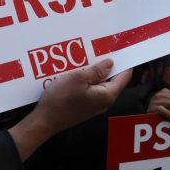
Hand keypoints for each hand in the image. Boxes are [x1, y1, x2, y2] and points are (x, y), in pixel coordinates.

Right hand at [9, 59, 130, 159]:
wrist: (44, 121)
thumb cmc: (62, 98)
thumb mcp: (79, 78)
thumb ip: (97, 70)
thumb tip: (111, 63)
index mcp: (108, 95)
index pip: (124, 77)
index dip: (124, 62)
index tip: (121, 49)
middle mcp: (104, 102)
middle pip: (113, 79)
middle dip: (108, 65)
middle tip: (102, 48)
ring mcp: (94, 105)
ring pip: (100, 84)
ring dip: (95, 71)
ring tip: (88, 57)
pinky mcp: (85, 106)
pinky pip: (91, 89)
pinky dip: (88, 79)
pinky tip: (79, 71)